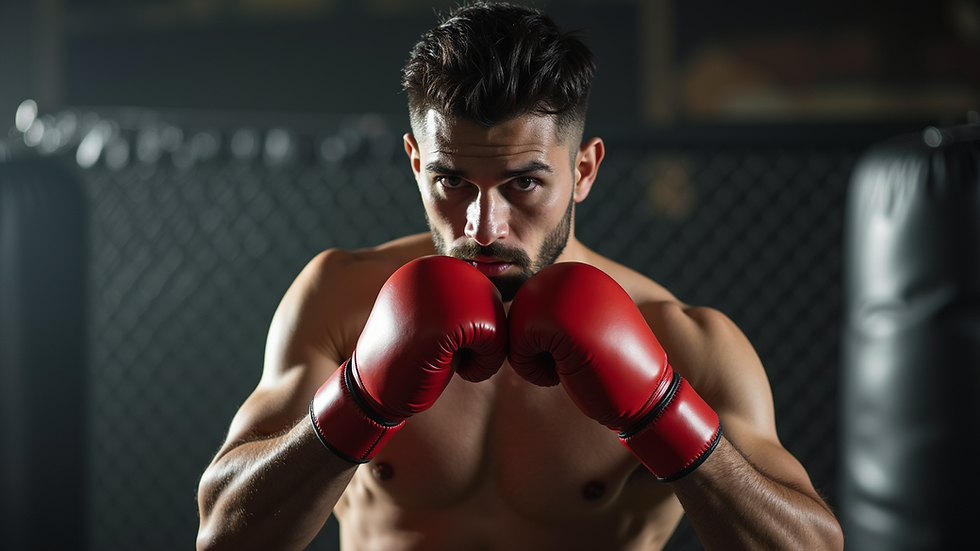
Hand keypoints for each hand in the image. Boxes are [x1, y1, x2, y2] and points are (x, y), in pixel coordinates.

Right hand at [311, 255, 506, 462]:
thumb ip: (459, 298)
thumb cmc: (410, 358)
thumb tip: (495, 284)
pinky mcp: (448, 318)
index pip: (482, 294)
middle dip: (478, 338)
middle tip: (440, 353)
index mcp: (429, 265)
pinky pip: (496, 341)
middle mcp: (434, 267)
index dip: (469, 328)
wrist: (374, 388)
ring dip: (481, 352)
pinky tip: (447, 368)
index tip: (437, 341)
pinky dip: (482, 365)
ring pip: (497, 321)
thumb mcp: (434, 318)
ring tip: (443, 357)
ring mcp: (439, 291)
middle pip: (492, 305)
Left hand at [507, 262, 720, 480]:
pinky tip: (570, 369)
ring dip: (537, 359)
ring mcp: (562, 293)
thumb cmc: (609, 367)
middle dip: (539, 348)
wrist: (644, 392)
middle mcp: (568, 273)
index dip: (548, 340)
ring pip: (514, 334)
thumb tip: (522, 302)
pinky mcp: (553, 319)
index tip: (583, 345)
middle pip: (516, 319)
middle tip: (579, 355)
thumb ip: (558, 308)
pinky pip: (516, 351)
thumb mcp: (583, 326)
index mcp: (576, 273)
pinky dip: (535, 371)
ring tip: (576, 359)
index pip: (527, 310)